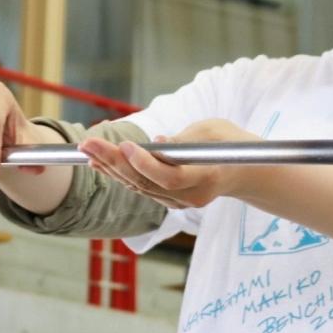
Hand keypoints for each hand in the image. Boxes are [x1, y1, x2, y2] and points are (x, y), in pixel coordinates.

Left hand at [78, 118, 257, 209]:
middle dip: (114, 162)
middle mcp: (192, 195)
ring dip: (111, 169)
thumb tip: (155, 142)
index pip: (171, 177)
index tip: (125, 145)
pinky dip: (120, 175)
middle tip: (89, 144)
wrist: (244, 172)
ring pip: (140, 188)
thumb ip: (183, 139)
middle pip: (147, 183)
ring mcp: (180, 203)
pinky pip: (141, 189)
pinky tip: (100, 163)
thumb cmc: (230, 143)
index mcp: (207, 175)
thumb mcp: (212, 130)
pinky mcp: (171, 202)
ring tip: (87, 150)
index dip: (145, 164)